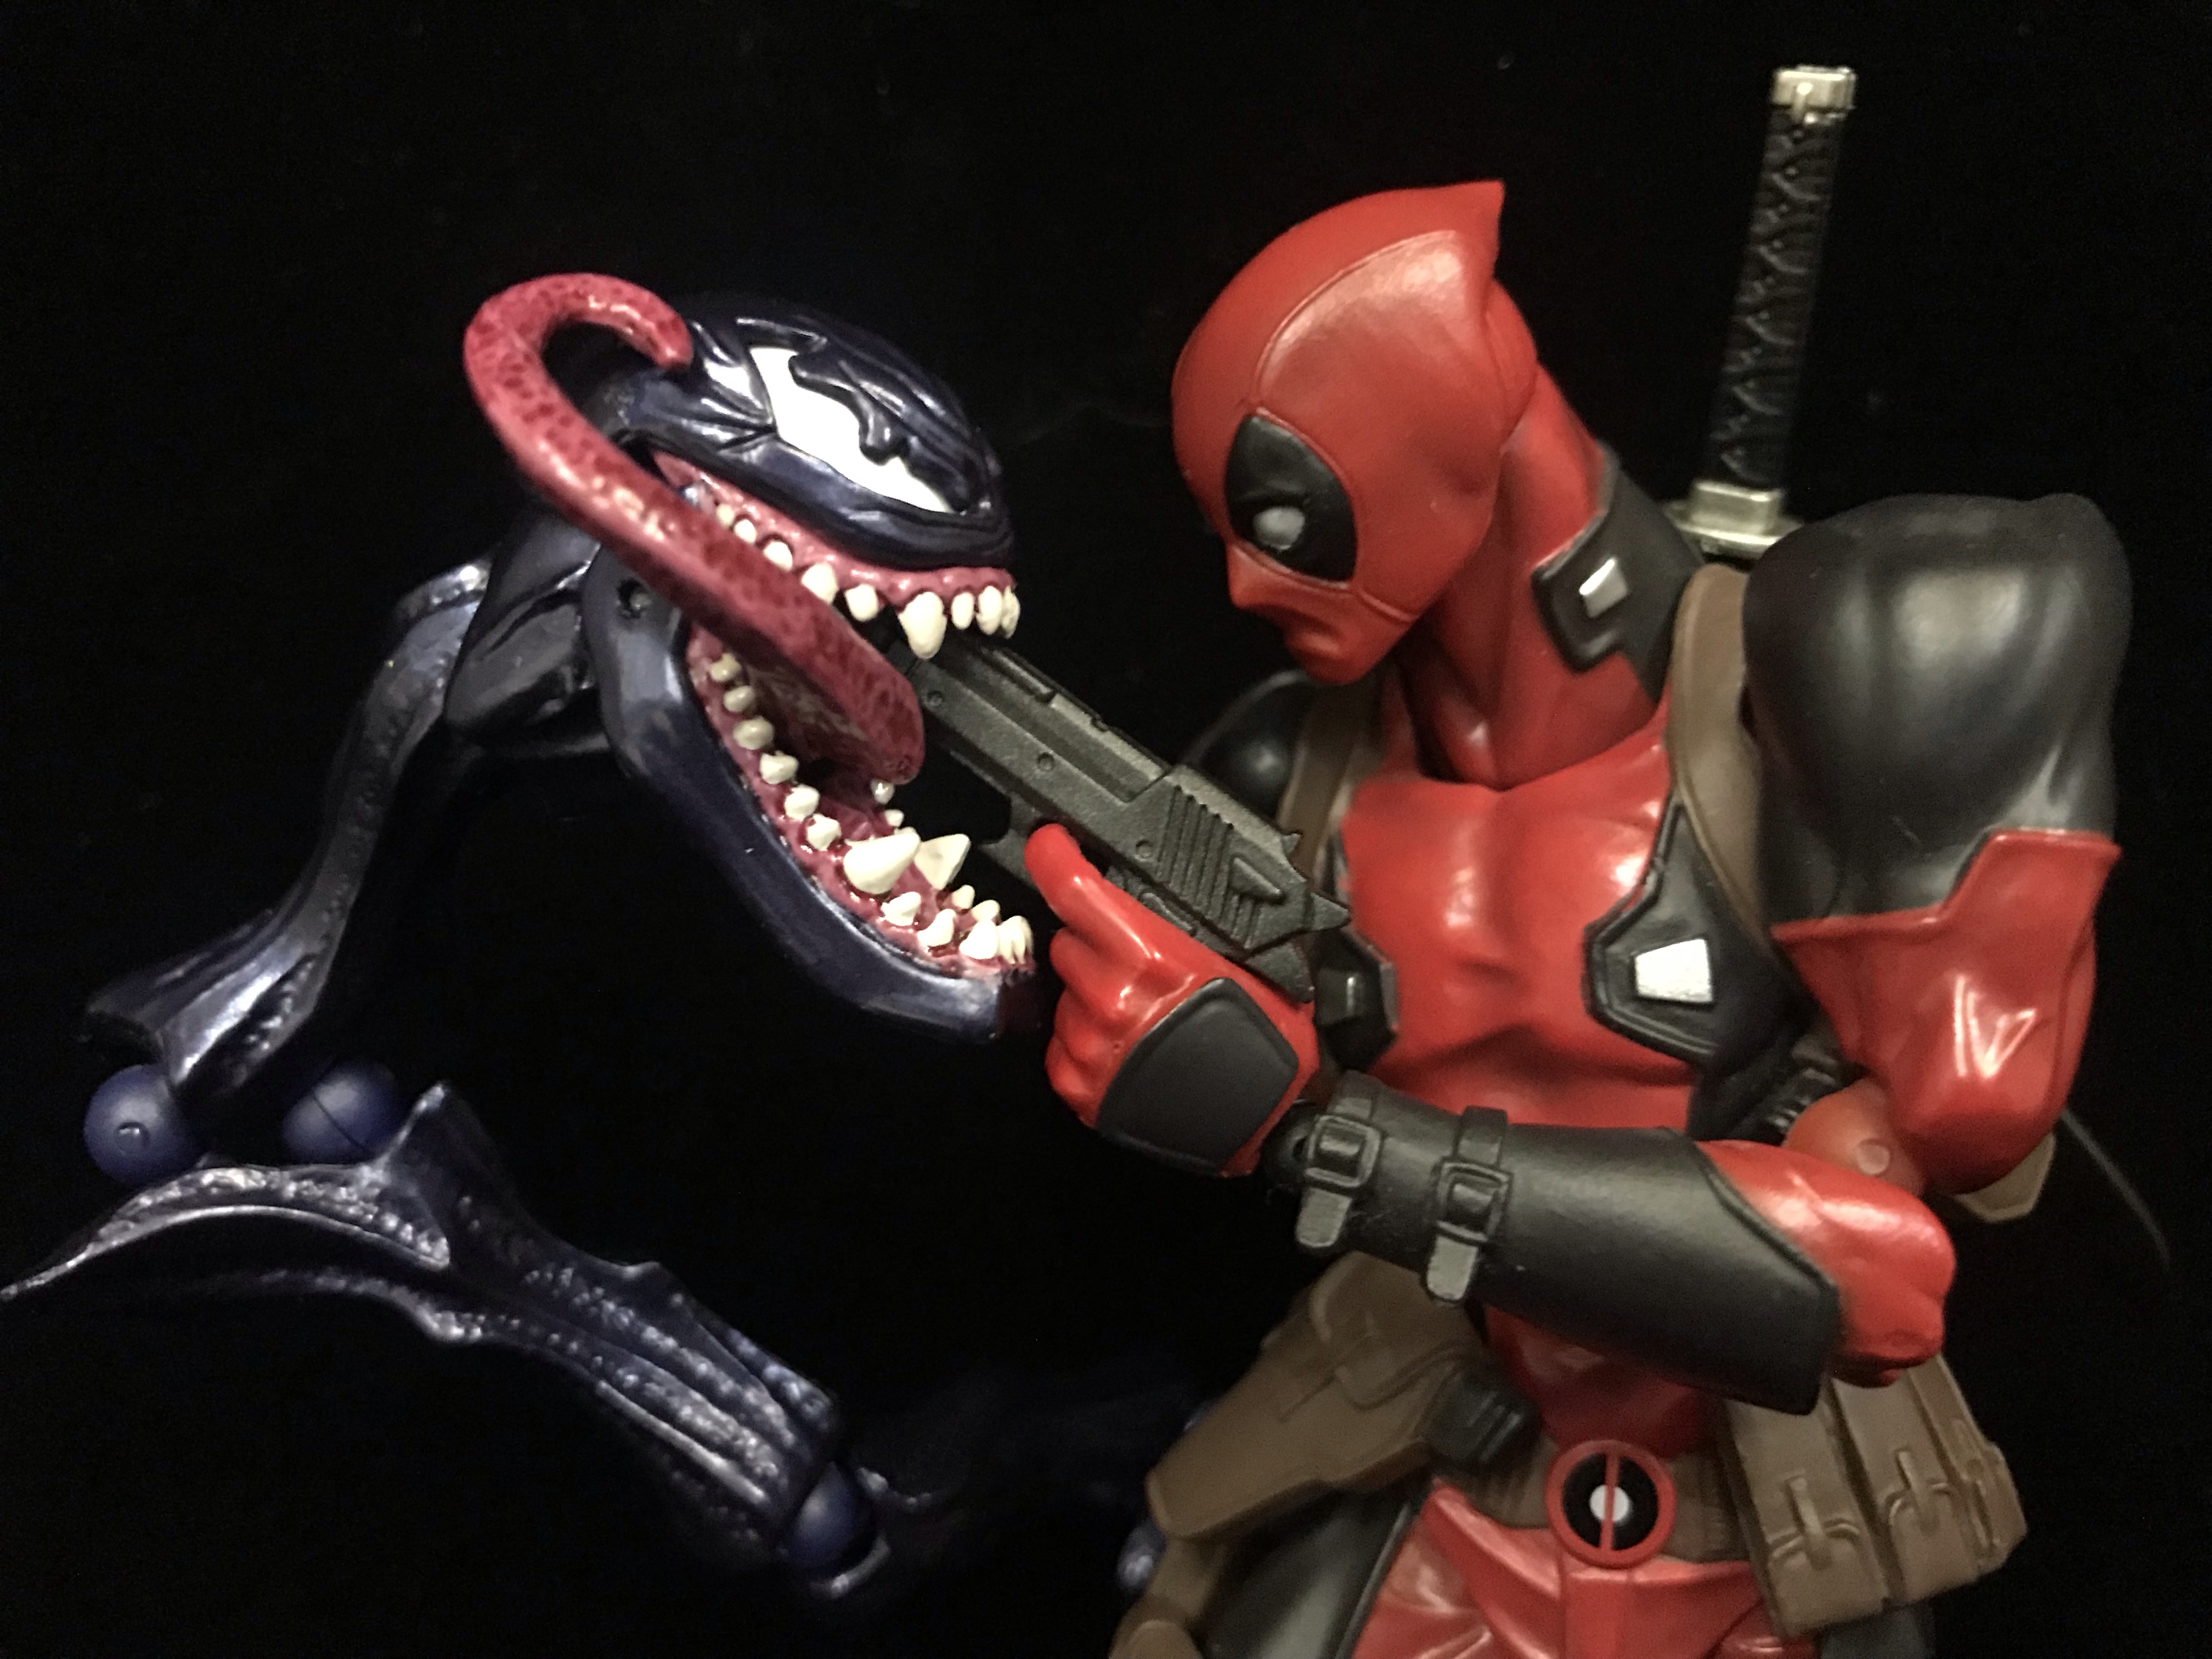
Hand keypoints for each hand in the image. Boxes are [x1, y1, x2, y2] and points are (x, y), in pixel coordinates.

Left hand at [1024, 823, 1317, 1174]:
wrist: (1271, 1123)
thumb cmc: (1268, 1047)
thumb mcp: (1246, 964)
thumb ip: (1188, 929)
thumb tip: (1153, 899)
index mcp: (1150, 958)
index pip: (1076, 891)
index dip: (1054, 857)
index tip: (1050, 844)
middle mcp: (1111, 998)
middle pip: (1068, 941)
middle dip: (1096, 941)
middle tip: (1139, 963)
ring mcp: (1091, 1045)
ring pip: (1064, 992)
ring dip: (1092, 992)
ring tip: (1143, 1013)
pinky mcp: (1081, 1087)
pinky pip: (1061, 1041)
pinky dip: (1085, 1037)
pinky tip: (1129, 1045)